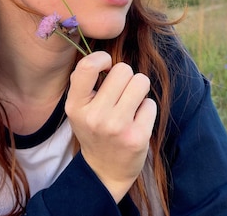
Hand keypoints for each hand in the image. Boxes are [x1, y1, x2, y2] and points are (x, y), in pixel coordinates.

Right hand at [65, 51, 156, 201]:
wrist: (105, 171)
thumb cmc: (94, 129)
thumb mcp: (79, 107)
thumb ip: (86, 81)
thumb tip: (106, 57)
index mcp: (76, 106)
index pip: (87, 67)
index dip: (102, 59)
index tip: (106, 66)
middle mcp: (95, 116)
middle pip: (123, 70)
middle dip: (126, 77)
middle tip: (121, 93)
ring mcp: (117, 127)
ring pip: (140, 81)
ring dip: (138, 90)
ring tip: (129, 104)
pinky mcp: (137, 137)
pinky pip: (150, 103)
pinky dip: (146, 109)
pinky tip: (136, 122)